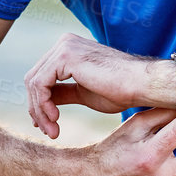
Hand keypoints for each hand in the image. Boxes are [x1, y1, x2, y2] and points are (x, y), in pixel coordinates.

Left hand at [25, 33, 162, 138]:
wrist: (143, 86)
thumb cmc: (122, 91)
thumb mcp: (83, 94)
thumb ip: (62, 93)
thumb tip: (42, 103)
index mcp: (68, 49)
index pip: (41, 76)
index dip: (38, 103)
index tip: (45, 125)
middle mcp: (64, 44)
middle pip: (33, 79)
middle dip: (37, 109)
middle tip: (48, 132)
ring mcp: (64, 47)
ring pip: (34, 83)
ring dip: (40, 111)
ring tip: (53, 131)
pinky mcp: (65, 56)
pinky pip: (40, 84)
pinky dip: (43, 105)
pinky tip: (56, 119)